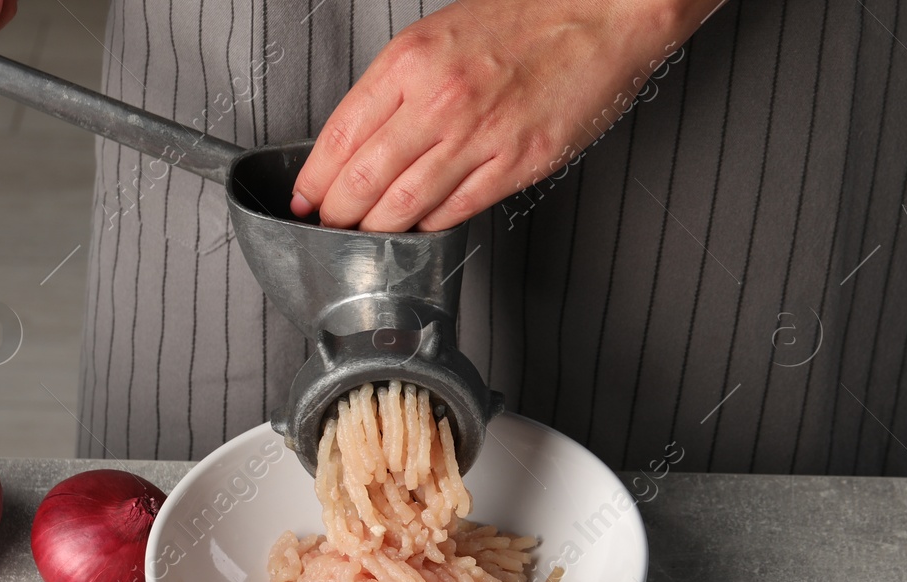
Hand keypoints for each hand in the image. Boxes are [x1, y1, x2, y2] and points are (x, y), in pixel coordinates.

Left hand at [290, 0, 714, 232]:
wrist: (600, 14)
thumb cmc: (528, 18)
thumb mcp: (442, 33)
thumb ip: (401, 82)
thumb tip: (366, 135)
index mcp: (412, 60)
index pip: (342, 133)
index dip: (316, 176)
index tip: (307, 197)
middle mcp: (440, 99)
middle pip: (365, 176)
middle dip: (339, 212)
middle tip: (331, 227)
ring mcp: (481, 135)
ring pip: (406, 202)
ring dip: (379, 227)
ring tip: (367, 235)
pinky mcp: (519, 161)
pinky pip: (460, 207)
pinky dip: (433, 223)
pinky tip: (423, 225)